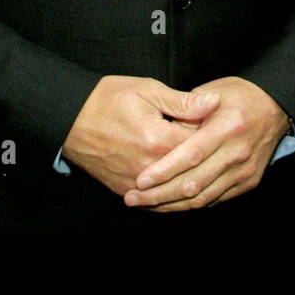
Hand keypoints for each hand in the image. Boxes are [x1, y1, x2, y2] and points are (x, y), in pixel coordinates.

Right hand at [61, 76, 220, 195]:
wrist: (70, 118)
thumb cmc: (107, 99)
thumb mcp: (147, 90)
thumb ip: (183, 102)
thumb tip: (215, 102)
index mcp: (159, 139)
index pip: (202, 146)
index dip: (215, 137)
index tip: (224, 129)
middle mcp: (149, 167)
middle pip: (192, 173)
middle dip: (209, 162)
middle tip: (219, 150)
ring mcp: (136, 183)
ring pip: (176, 194)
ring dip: (195, 186)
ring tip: (210, 174)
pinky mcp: (124, 190)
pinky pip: (156, 204)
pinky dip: (173, 200)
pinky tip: (185, 192)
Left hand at [123, 76, 290, 211]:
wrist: (275, 108)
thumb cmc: (238, 96)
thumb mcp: (212, 92)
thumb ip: (186, 112)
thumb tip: (159, 132)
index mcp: (227, 127)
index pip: (191, 156)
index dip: (164, 171)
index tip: (140, 180)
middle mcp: (238, 153)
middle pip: (194, 183)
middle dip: (159, 195)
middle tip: (132, 198)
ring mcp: (244, 171)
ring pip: (202, 197)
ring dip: (171, 205)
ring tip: (144, 205)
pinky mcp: (248, 182)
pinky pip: (214, 199)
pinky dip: (190, 204)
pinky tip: (169, 204)